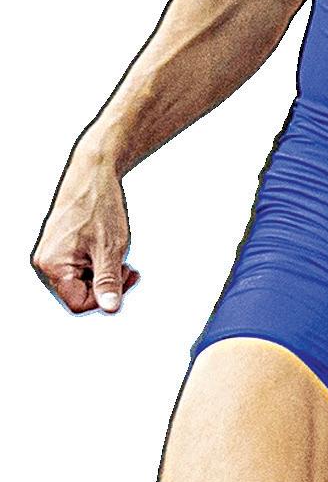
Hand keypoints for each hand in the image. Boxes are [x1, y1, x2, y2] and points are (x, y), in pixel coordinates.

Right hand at [31, 145, 139, 312]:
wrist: (92, 173)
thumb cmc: (99, 206)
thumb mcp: (110, 248)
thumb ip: (108, 281)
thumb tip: (110, 309)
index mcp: (52, 266)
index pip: (78, 304)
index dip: (104, 297)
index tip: (125, 277)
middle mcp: (45, 263)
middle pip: (79, 294)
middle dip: (106, 284)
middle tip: (128, 268)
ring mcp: (50, 255)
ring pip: (81, 281)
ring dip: (103, 273)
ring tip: (116, 253)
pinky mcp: (58, 248)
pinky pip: (78, 268)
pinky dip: (97, 262)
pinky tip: (107, 247)